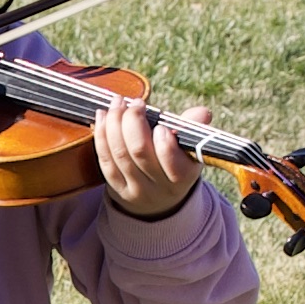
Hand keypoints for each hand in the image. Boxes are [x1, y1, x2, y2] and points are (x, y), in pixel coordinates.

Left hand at [92, 93, 200, 217]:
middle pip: (139, 153)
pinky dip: (101, 135)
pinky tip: (103, 116)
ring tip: (117, 103)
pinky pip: (105, 161)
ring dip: (114, 124)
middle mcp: (158, 188)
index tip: (161, 125)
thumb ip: (193, 128)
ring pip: (119, 154)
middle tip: (135, 103)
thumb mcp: (190, 150)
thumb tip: (202, 113)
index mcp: (182, 178)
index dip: (164, 142)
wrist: (158, 200)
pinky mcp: (116, 188)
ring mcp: (135, 190)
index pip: (172, 162)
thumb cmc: (176, 164)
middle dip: (133, 122)